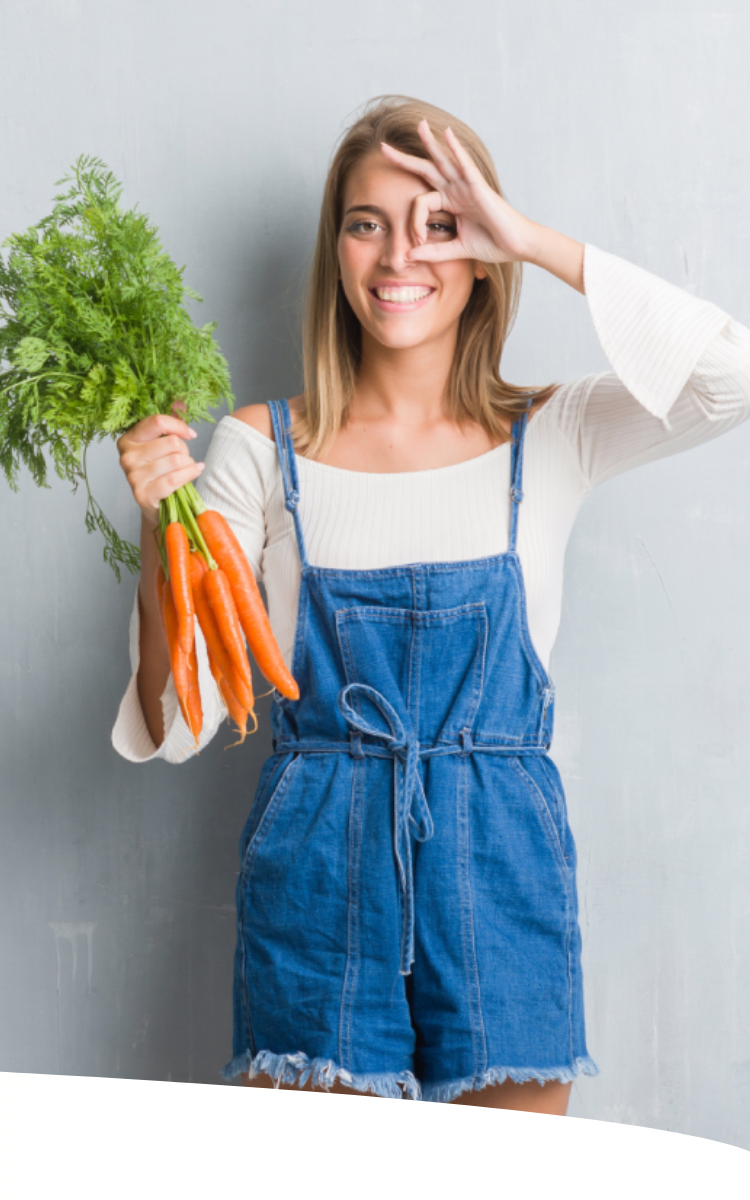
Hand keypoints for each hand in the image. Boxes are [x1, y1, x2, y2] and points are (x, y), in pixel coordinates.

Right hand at [117, 411, 203, 527]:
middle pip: (171, 442)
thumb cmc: (161, 471)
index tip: (191, 434)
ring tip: (186, 468)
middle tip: (184, 459)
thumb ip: (170, 423)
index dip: (179, 426)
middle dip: (185, 450)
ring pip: (176, 460)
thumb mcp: (163, 444)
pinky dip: (190, 474)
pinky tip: (194, 472)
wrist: (157, 504)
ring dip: (189, 464)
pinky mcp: (143, 494)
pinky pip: (175, 479)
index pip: (157, 422)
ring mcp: (133, 477)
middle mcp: (126, 456)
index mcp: (128, 439)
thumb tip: (180, 403)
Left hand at [380, 120, 537, 266]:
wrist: (517, 246)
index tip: (416, 242)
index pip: (421, 202)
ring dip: (430, 142)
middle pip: (426, 169)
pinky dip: (455, 149)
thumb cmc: (493, 244)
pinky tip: (446, 134)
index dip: (413, 222)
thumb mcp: (457, 249)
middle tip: (383, 147)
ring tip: (418, 124)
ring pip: (443, 160)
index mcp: (451, 202)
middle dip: (404, 159)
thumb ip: (434, 251)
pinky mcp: (479, 187)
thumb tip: (409, 255)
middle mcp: (457, 190)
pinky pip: (465, 164)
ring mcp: (467, 186)